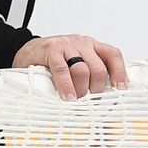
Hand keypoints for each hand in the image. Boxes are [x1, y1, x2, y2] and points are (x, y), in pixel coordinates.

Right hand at [13, 34, 127, 100]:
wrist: (26, 50)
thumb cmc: (51, 60)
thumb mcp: (73, 64)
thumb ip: (86, 77)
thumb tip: (99, 104)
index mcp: (91, 46)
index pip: (113, 55)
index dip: (120, 72)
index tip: (121, 89)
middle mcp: (82, 43)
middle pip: (99, 68)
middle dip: (96, 89)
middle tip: (89, 103)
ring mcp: (66, 45)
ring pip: (83, 70)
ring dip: (81, 90)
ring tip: (76, 102)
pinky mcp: (51, 50)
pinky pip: (62, 69)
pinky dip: (66, 85)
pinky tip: (67, 96)